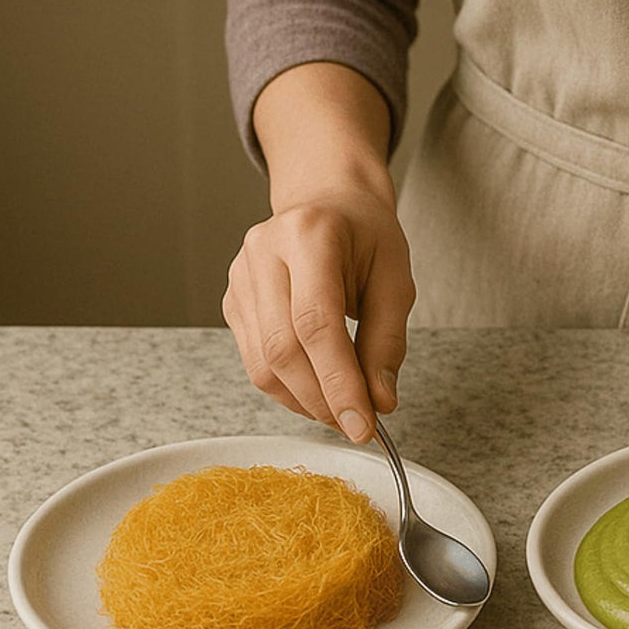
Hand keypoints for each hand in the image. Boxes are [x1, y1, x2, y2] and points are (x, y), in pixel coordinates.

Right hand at [222, 182, 414, 443]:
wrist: (329, 202)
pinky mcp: (232, 300)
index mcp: (309, 235)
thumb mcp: (395, 278)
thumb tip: (380, 401)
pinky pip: (255, 359)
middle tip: (358, 425)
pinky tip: (317, 392)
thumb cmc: (367, 236)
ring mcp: (240, 276)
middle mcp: (264, 252)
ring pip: (263, 362)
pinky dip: (288, 387)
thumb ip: (388, 341)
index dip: (338, 381)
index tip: (363, 424)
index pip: (316, 323)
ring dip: (305, 400)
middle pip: (284, 348)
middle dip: (322, 399)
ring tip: (342, 411)